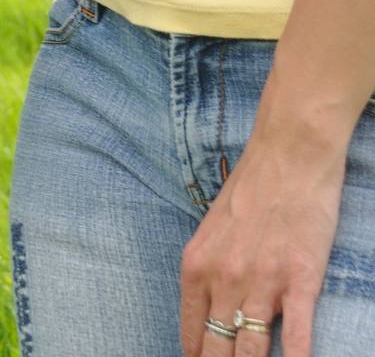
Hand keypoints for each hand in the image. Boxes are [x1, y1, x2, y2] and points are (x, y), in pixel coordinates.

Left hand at [180, 131, 344, 356]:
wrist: (288, 155)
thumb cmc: (251, 188)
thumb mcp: (212, 230)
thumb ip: (210, 272)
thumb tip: (210, 315)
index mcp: (197, 266)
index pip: (192, 337)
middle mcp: (223, 279)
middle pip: (218, 351)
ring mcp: (261, 282)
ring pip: (252, 352)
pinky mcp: (299, 281)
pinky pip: (296, 339)